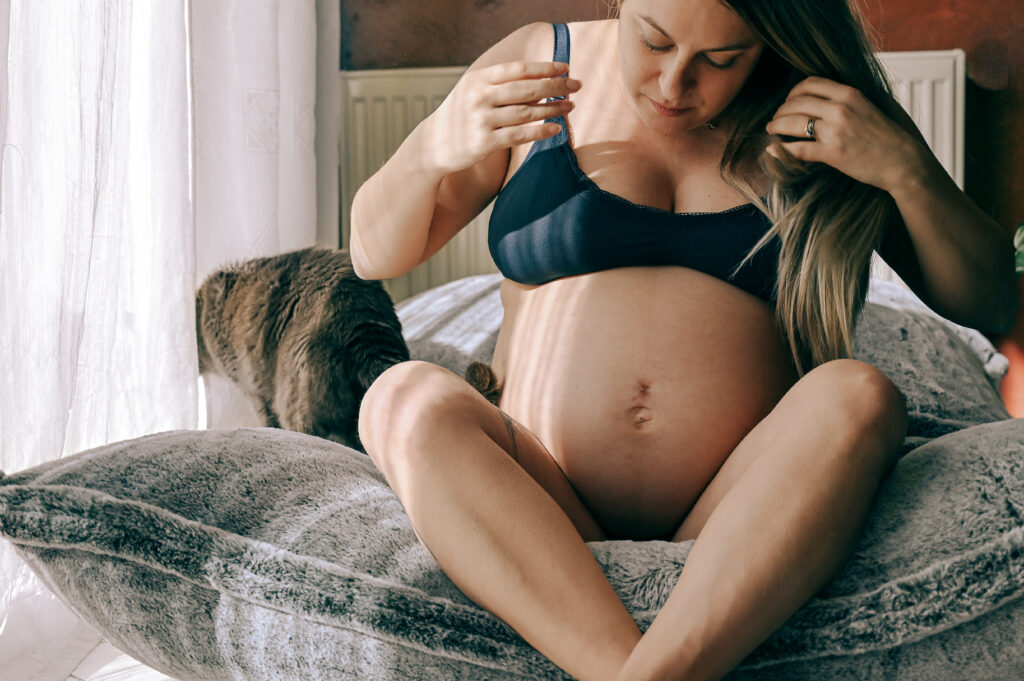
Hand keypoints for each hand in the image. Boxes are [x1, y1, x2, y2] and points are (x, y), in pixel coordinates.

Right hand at [427, 61, 580, 174]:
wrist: (433, 145)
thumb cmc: (461, 116)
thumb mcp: (474, 93)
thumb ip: (502, 87)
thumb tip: (543, 84)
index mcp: (478, 80)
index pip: (518, 69)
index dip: (544, 67)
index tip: (565, 68)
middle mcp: (479, 97)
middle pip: (526, 89)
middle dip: (555, 86)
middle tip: (577, 86)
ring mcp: (481, 120)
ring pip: (526, 112)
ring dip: (552, 109)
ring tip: (570, 106)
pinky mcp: (484, 143)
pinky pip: (519, 135)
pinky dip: (540, 132)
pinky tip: (556, 129)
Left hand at [764, 77, 926, 193]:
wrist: (902, 161)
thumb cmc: (886, 136)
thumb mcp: (868, 106)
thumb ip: (846, 99)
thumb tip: (824, 97)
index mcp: (849, 93)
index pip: (810, 84)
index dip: (792, 92)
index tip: (788, 102)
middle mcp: (840, 108)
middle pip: (796, 102)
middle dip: (780, 110)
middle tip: (775, 118)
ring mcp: (835, 130)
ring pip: (792, 122)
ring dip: (776, 126)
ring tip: (771, 130)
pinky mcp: (832, 153)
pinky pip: (798, 148)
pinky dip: (781, 149)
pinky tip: (774, 150)